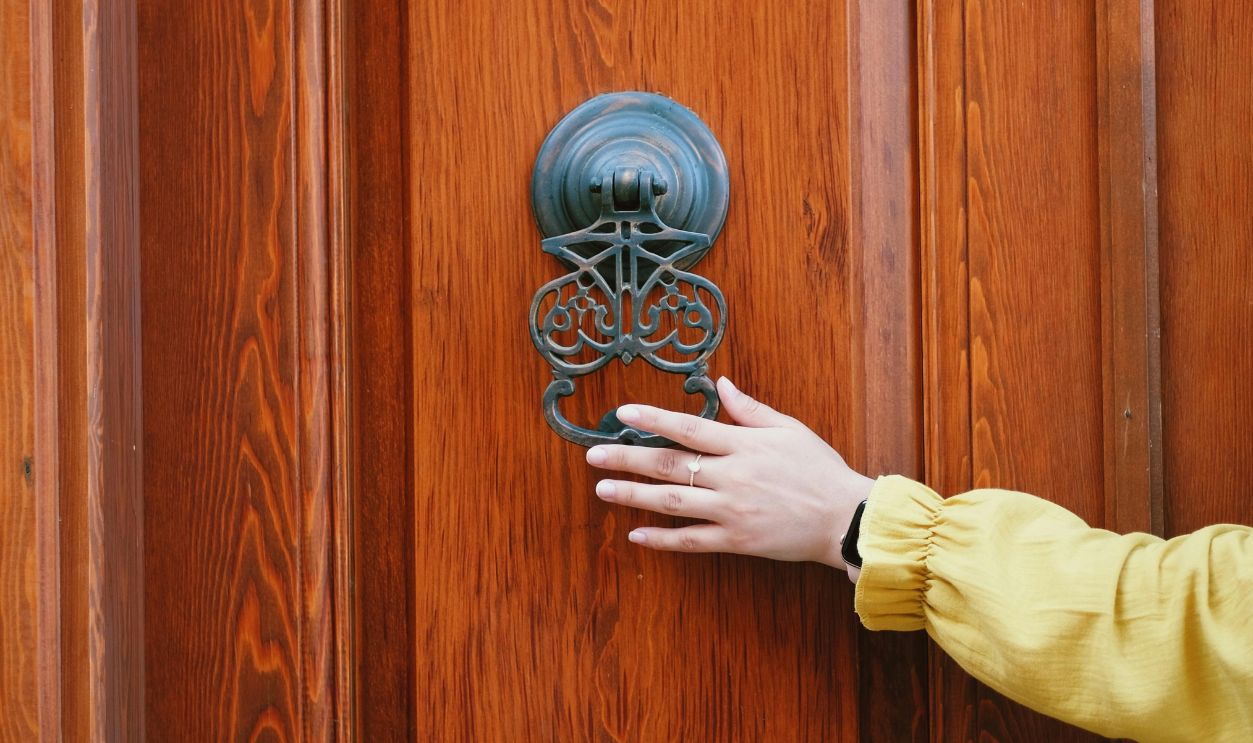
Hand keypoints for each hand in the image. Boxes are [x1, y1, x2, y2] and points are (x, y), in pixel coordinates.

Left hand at [585, 377, 874, 568]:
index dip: (652, 419)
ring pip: (671, 502)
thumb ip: (750, 409)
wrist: (844, 517)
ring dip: (633, 495)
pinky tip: (635, 534)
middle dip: (627, 459)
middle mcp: (731, 476)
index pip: (688, 427)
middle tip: (593, 455)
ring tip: (602, 489)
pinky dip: (661, 539)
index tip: (621, 413)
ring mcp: (731, 510)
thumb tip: (720, 383)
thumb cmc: (819, 470)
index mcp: (743, 444)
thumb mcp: (789, 429)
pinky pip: (691, 541)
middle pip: (669, 464)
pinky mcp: (736, 540)